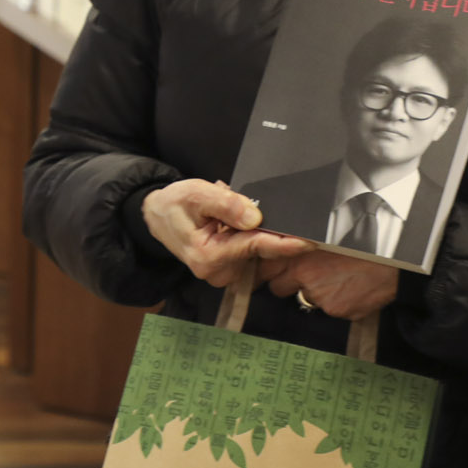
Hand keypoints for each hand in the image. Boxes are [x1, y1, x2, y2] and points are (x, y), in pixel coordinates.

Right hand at [140, 180, 313, 289]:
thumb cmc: (174, 204)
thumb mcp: (196, 194)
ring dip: (252, 228)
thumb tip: (256, 217)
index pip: (255, 246)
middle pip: (259, 248)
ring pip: (256, 248)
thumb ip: (226, 204)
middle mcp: (218, 272)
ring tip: (225, 209)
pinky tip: (229, 220)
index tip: (310, 241)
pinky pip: (250, 249)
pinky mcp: (229, 269)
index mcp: (209, 257)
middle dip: (265, 226)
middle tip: (243, 202)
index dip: (284, 242)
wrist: (157, 216)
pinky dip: (247, 233)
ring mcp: (224, 273)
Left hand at [264, 251, 400, 321]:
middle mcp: (304, 276)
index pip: (264, 268)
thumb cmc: (362, 239)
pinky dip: (337, 300)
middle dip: (288, 282)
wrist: (397, 258)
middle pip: (278, 287)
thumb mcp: (324, 232)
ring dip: (314, 291)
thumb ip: (299, 241)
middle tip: (307, 272)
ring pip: (305, 298)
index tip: (267, 270)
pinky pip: (330, 308)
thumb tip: (280, 246)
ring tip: (337, 275)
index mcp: (297, 253)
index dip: (266, 269)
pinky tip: (352, 285)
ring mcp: (321, 296)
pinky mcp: (338, 310)